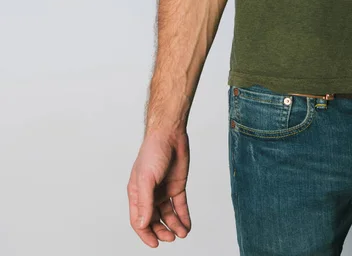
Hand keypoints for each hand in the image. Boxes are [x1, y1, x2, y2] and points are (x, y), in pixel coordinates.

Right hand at [127, 130, 190, 247]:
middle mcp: (150, 194)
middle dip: (161, 231)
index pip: (138, 220)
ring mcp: (164, 190)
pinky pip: (180, 206)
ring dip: (174, 226)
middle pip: (154, 220)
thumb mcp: (146, 179)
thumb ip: (145, 202)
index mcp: (137, 193)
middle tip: (171, 238)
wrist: (170, 134)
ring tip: (182, 233)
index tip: (155, 244)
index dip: (145, 233)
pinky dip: (183, 217)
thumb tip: (143, 224)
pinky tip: (187, 226)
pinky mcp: (177, 186)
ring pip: (168, 215)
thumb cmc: (153, 152)